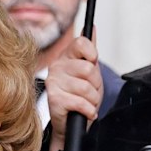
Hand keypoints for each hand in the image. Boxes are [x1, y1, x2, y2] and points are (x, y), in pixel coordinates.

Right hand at [45, 35, 103, 150]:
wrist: (70, 122)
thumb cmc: (79, 96)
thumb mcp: (89, 72)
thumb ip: (90, 50)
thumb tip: (92, 28)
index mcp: (65, 57)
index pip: (81, 43)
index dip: (92, 54)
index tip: (93, 63)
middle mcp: (56, 67)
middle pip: (88, 69)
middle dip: (96, 84)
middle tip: (90, 91)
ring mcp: (54, 83)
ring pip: (86, 88)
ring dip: (93, 100)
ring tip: (86, 103)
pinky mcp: (54, 100)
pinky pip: (82, 103)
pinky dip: (89, 111)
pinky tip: (85, 112)